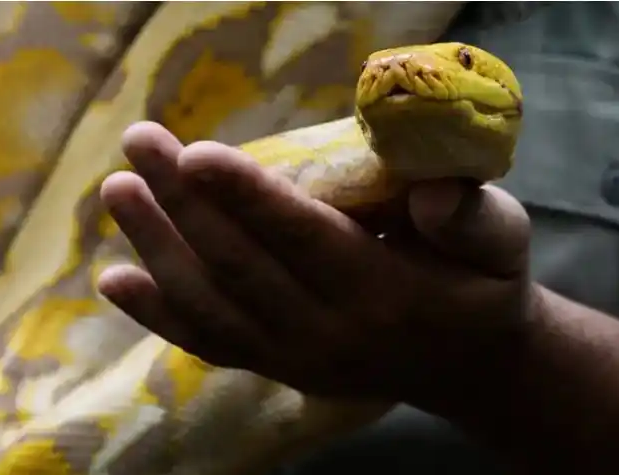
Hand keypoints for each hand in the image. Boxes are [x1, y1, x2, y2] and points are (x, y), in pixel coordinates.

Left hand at [98, 121, 535, 408]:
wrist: (468, 366)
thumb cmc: (481, 285)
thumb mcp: (503, 243)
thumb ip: (474, 217)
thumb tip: (428, 194)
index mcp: (384, 291)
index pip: (303, 239)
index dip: (247, 198)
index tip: (193, 153)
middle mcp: (328, 333)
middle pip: (240, 265)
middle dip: (183, 202)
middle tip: (140, 142)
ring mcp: (295, 357)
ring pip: (211, 305)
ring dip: (158, 247)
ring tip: (118, 190)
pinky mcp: (276, 367)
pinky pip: (209, 343)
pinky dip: (159, 314)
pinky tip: (115, 282)